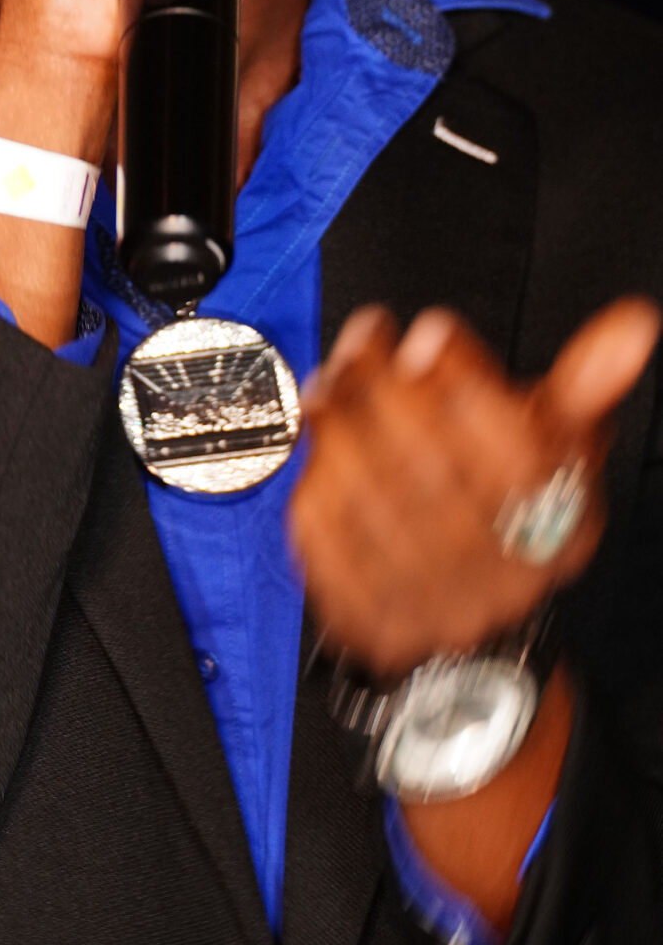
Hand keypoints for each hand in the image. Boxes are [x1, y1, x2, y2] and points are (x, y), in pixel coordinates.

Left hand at [289, 296, 660, 677]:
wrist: (476, 619)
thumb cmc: (514, 508)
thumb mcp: (559, 443)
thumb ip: (585, 382)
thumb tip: (634, 325)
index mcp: (557, 520)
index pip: (516, 452)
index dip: (467, 384)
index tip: (430, 332)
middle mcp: (499, 568)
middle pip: (431, 472)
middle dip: (386, 390)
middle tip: (365, 339)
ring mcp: (433, 600)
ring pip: (372, 504)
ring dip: (340, 429)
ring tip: (332, 381)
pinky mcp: (371, 615)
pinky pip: (327, 545)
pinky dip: (314, 482)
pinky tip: (316, 446)